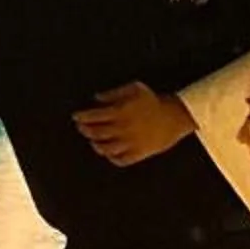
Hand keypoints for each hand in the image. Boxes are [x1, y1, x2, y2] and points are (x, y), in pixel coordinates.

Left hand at [73, 81, 192, 165]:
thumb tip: (96, 97)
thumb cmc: (152, 101)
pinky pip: (120, 160)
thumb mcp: (134, 88)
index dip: (82, 117)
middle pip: (97, 133)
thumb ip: (113, 92)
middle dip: (85, 130)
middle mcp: (123, 129)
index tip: (76, 117)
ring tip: (92, 140)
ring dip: (95, 144)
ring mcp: (130, 143)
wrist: (174, 116)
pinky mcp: (138, 154)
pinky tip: (108, 152)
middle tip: (80, 127)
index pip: (94, 116)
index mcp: (120, 112)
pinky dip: (111, 157)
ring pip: (106, 149)